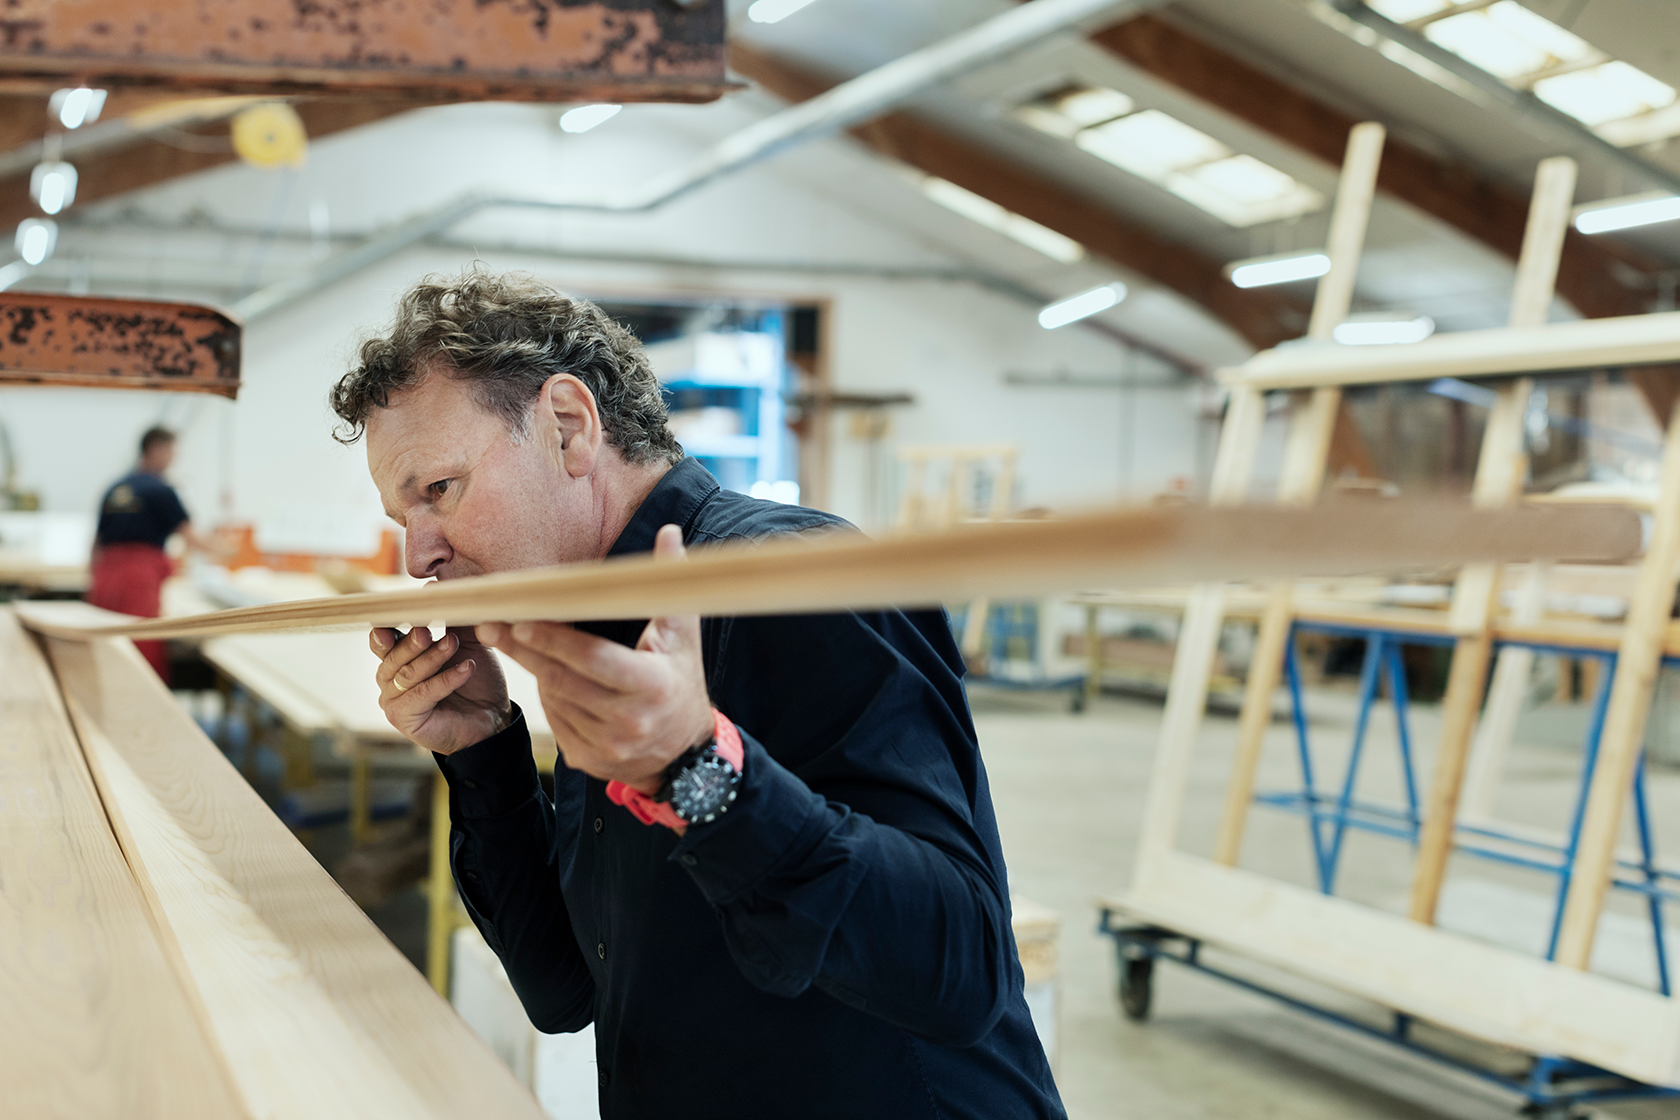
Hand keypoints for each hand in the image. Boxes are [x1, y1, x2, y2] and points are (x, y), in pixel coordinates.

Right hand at [371, 623, 511, 753]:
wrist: (492, 717)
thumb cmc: (475, 679)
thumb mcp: (465, 644)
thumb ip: (450, 619)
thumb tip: (435, 586)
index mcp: (397, 657)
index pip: (383, 638)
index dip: (387, 626)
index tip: (401, 612)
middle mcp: (389, 678)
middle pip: (393, 656)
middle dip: (412, 642)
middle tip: (428, 631)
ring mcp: (393, 700)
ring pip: (407, 674)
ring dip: (432, 658)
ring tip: (453, 644)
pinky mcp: (403, 718)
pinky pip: (423, 694)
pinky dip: (445, 680)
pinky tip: (467, 669)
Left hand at [476, 524, 712, 792]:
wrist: (684, 748)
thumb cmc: (680, 678)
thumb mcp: (683, 635)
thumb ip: (669, 586)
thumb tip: (669, 533)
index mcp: (652, 685)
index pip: (593, 659)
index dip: (555, 640)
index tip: (521, 621)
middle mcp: (630, 722)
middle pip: (562, 680)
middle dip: (524, 650)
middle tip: (492, 625)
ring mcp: (608, 747)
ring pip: (554, 700)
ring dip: (538, 671)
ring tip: (526, 646)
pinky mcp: (589, 761)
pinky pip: (556, 724)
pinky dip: (549, 699)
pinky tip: (550, 680)